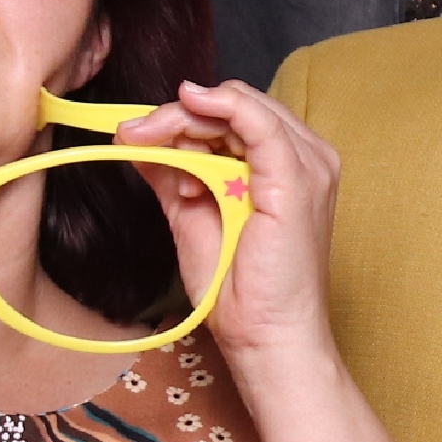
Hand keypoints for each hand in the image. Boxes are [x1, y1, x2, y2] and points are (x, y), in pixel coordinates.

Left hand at [111, 80, 345, 374]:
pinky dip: (219, 107)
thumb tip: (134, 138)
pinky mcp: (297, 178)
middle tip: (133, 135)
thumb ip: (171, 173)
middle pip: (237, 107)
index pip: (234, 117)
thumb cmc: (238, 288)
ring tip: (152, 144)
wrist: (265, 334)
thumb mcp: (193, 215)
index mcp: (287, 167)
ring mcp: (308, 166)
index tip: (136, 138)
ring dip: (187, 118)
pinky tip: (186, 107)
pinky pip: (258, 121)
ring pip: (242, 107)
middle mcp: (306, 159)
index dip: (182, 119)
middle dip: (178, 115)